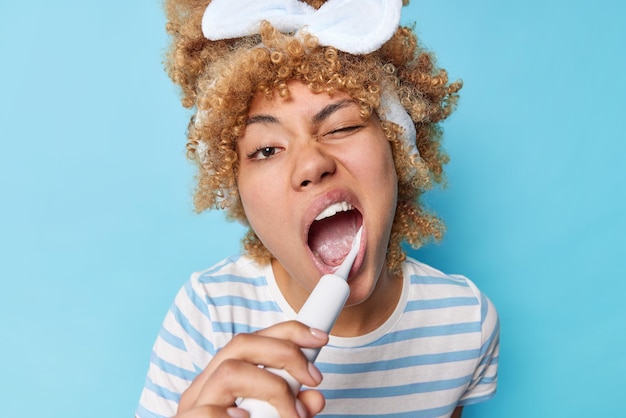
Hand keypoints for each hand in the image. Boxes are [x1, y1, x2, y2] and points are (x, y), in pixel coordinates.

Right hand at [175, 321, 328, 417]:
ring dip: (272, 387)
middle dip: (285, 353)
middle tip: (314, 378)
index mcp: (221, 378)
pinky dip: (232, 414)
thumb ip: (292, 411)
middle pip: (240, 344)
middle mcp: (204, 387)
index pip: (252, 338)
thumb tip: (315, 397)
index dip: (287, 331)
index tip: (319, 338)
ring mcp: (192, 407)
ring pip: (230, 372)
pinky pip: (208, 412)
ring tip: (292, 415)